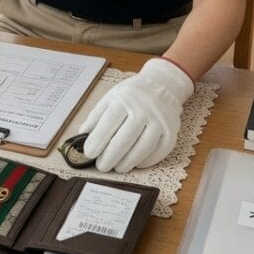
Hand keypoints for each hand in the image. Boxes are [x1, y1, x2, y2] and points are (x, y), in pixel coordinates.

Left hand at [78, 57, 193, 172]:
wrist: (163, 85)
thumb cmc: (132, 94)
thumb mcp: (111, 97)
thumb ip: (96, 116)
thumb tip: (82, 135)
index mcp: (125, 98)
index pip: (109, 122)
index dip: (98, 139)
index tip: (89, 153)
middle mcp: (144, 108)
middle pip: (126, 137)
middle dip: (111, 155)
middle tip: (101, 166)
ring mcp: (160, 120)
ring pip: (144, 147)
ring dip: (129, 161)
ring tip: (117, 168)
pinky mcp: (172, 131)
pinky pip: (160, 151)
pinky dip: (147, 160)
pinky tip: (136, 164)